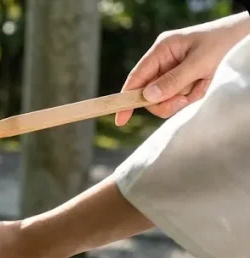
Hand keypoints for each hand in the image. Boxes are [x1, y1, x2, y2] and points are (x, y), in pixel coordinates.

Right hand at [116, 13, 249, 125]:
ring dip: (185, 97)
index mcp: (162, 50)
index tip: (120, 119)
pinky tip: (206, 83)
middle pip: (151, 94)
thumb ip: (173, 80)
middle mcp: (164, 61)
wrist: (244, 36)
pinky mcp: (184, 78)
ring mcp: (173, 70)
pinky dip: (194, 94)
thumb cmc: (224, 42)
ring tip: (203, 84)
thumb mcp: (199, 62)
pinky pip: (181, 96)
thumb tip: (148, 97)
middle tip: (186, 100)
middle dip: (168, 100)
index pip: (137, 78)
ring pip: (167, 98)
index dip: (127, 98)